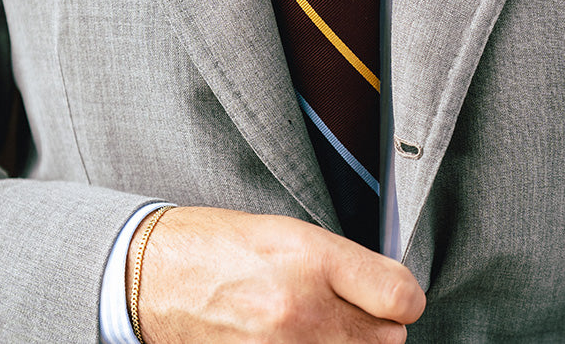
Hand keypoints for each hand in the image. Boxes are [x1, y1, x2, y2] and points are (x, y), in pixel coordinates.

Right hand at [126, 206, 425, 342]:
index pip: (400, 295)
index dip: (406, 297)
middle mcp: (301, 310)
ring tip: (326, 328)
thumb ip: (344, 263)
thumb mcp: (289, 232)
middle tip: (352, 311)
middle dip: (377, 326)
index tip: (398, 297)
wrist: (157, 277)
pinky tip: (303, 341)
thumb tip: (391, 292)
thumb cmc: (222, 245)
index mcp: (311, 257)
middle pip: (386, 339)